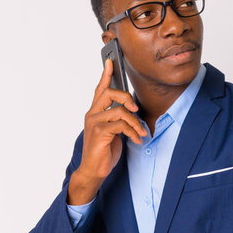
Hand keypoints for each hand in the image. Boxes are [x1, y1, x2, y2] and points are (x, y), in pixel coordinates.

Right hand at [67, 59, 147, 204]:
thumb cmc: (103, 152)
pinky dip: (133, 132)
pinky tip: (137, 140)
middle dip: (127, 97)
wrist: (93, 171)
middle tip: (136, 109)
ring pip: (119, 110)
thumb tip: (130, 111)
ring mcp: (94, 123)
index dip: (106, 74)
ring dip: (135, 122)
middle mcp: (92, 114)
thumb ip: (117, 119)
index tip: (111, 61)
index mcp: (94, 112)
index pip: (100, 89)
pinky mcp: (99, 133)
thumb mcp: (113, 132)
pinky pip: (121, 125)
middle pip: (109, 93)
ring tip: (141, 133)